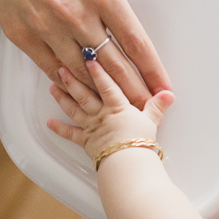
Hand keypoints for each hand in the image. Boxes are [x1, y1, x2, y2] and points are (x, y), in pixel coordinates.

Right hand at [0, 0, 183, 106]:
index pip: (135, 41)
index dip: (152, 70)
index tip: (163, 89)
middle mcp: (76, 13)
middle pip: (113, 65)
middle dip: (133, 92)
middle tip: (146, 110)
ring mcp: (48, 27)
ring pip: (83, 73)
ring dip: (103, 94)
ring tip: (119, 110)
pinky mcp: (23, 35)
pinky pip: (52, 68)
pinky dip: (69, 83)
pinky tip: (81, 93)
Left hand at [46, 58, 173, 161]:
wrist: (126, 163)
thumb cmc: (138, 142)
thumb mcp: (152, 121)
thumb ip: (157, 105)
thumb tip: (168, 94)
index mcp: (117, 106)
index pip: (106, 84)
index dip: (97, 70)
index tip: (88, 56)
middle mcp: (100, 114)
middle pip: (84, 93)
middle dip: (72, 79)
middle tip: (62, 66)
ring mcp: (91, 127)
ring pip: (73, 108)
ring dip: (62, 97)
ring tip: (53, 86)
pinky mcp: (86, 142)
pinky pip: (70, 134)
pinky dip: (59, 128)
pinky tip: (49, 123)